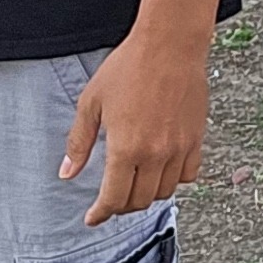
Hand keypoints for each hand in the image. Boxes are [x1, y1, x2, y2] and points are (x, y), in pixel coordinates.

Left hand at [63, 20, 210, 221]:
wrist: (170, 45)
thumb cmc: (129, 67)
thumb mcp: (91, 103)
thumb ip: (79, 142)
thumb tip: (67, 173)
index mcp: (125, 148)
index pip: (114, 198)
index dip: (101, 213)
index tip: (93, 218)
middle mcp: (154, 154)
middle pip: (139, 200)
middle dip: (121, 205)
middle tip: (111, 198)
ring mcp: (178, 149)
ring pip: (163, 192)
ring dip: (146, 194)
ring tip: (134, 183)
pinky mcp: (196, 139)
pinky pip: (188, 175)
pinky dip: (173, 180)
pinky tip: (160, 169)